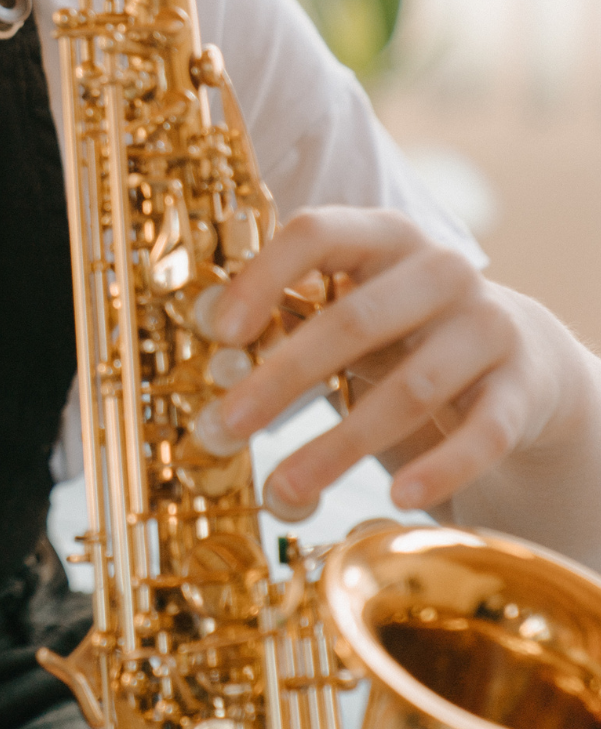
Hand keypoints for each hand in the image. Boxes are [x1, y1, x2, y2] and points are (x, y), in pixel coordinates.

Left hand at [190, 207, 566, 520]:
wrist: (522, 358)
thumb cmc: (400, 329)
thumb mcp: (347, 307)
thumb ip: (287, 311)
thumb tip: (206, 329)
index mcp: (382, 236)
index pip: (317, 232)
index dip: (263, 278)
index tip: (220, 334)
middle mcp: (441, 270)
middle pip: (354, 321)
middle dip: (282, 379)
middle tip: (224, 427)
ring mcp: (488, 327)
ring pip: (411, 388)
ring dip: (341, 443)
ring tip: (286, 486)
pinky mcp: (523, 389)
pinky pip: (484, 433)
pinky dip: (441, 467)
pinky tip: (399, 496)